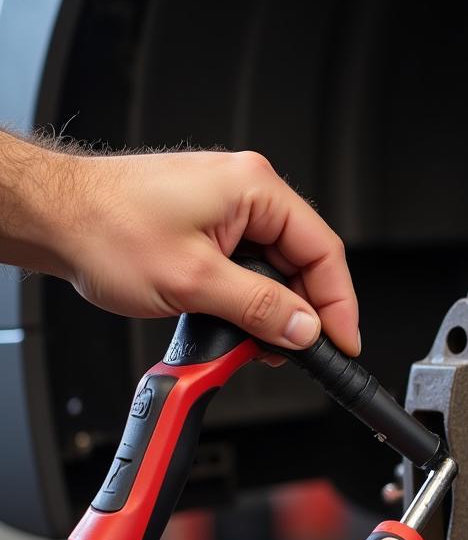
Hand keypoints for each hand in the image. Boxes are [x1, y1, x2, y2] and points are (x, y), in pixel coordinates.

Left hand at [1, 134, 358, 353]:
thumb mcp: (195, 281)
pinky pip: (250, 262)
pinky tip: (244, 323)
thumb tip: (305, 328)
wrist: (52, 217)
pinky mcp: (209, 221)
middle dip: (305, 310)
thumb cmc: (105, 228)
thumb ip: (260, 308)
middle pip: (304, 259)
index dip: (338, 303)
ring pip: (277, 265)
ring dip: (276, 307)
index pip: (323, 250)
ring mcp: (227, 204)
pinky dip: (253, 296)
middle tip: (301, 351)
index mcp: (255, 188)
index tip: (342, 340)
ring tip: (265, 344)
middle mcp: (246, 190)